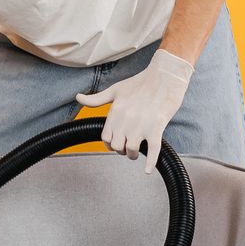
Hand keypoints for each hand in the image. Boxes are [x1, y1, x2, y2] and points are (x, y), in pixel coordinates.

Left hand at [75, 49, 192, 173]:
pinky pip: (153, 149)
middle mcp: (126, 120)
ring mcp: (141, 125)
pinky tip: (147, 170)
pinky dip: (150, 162)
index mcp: (115, 112)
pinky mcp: (157, 127)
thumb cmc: (141, 82)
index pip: (106, 137)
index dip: (110, 144)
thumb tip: (78, 97)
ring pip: (131, 150)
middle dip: (121, 150)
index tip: (117, 143)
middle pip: (116, 146)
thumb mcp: (115, 89)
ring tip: (136, 153)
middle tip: (127, 148)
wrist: (166, 75)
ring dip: (133, 155)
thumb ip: (96, 98)